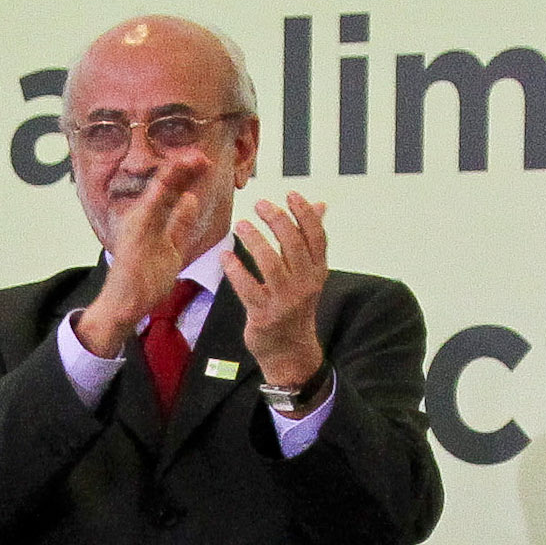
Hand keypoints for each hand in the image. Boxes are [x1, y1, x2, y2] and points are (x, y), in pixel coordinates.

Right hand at [72, 148, 213, 358]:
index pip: (171, 190)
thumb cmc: (144, 279)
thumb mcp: (172, 247)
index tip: (203, 162)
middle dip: (184, 168)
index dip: (187, 174)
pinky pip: (151, 207)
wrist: (125, 304)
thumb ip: (179, 223)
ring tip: (193, 158)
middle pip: (165, 185)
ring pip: (159, 190)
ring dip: (177, 172)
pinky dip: (163, 189)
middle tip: (202, 155)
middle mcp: (141, 216)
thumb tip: (191, 199)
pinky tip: (175, 174)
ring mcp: (137, 223)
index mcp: (150, 219)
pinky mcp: (136, 233)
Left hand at [223, 191, 328, 391]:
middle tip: (260, 204)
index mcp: (318, 271)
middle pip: (293, 244)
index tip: (289, 194)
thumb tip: (320, 205)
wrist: (289, 350)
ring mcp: (284, 301)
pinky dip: (235, 270)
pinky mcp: (264, 315)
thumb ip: (310, 240)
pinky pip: (247, 288)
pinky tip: (225, 256)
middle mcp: (305, 285)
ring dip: (254, 240)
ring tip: (241, 224)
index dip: (304, 212)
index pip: (316, 236)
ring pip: (270, 263)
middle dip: (276, 219)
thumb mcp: (309, 274)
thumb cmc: (295, 305)